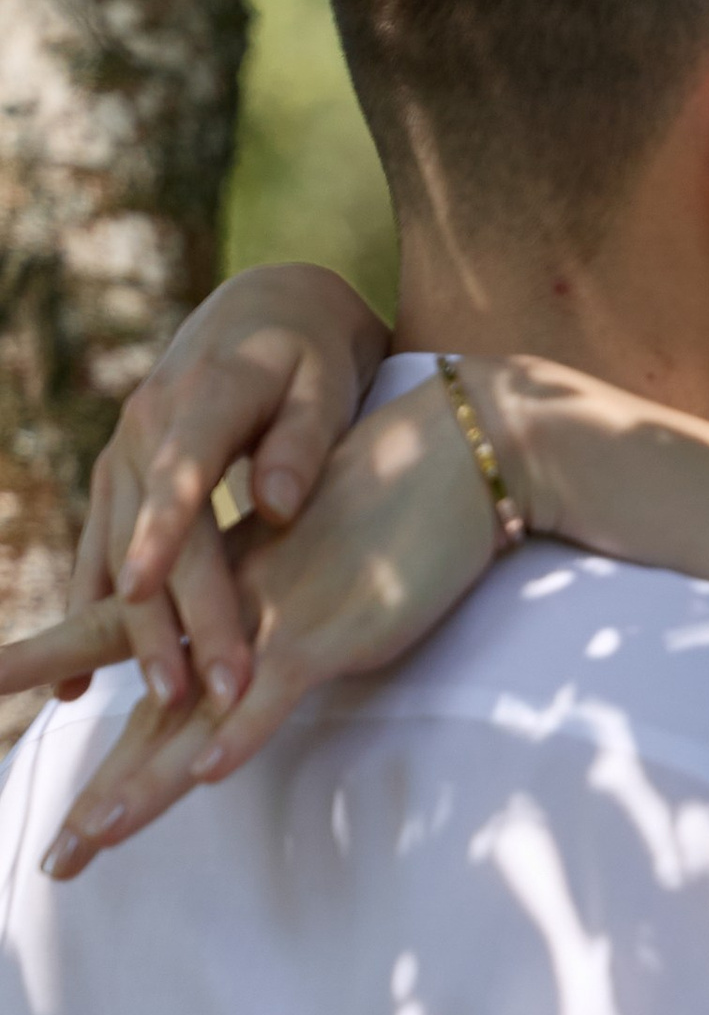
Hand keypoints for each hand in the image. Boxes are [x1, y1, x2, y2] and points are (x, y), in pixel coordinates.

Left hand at [15, 372, 504, 880]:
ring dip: (146, 781)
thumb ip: (271, 590)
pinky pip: (275, 693)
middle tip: (55, 856)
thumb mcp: (310, 552)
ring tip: (96, 833)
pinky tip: (207, 774)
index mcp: (218, 594)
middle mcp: (229, 615)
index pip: (122, 642)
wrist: (446, 455)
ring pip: (196, 716)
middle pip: (149, 714)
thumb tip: (249, 623)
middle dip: (100, 786)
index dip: (60, 670)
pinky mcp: (327, 633)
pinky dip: (241, 732)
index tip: (1, 694)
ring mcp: (273, 625)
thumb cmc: (386, 500)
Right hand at [50, 265, 386, 716]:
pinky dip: (90, 621)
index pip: (179, 474)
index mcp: (200, 399)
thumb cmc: (310, 354)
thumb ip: (303, 441)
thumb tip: (279, 507)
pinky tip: (78, 686)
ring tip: (161, 700)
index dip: (162, 536)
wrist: (268, 313)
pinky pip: (99, 561)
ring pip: (116, 557)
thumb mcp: (323, 381)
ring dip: (134, 634)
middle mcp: (144, 431)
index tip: (153, 595)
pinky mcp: (119, 487)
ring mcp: (123, 460)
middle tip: (199, 691)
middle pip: (149, 536)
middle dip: (173, 619)